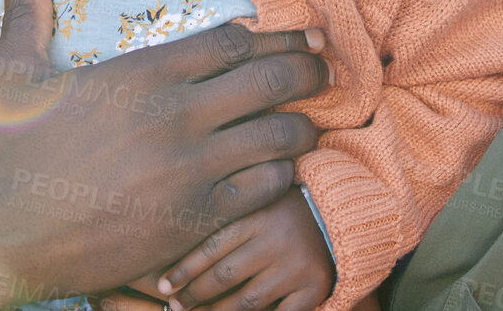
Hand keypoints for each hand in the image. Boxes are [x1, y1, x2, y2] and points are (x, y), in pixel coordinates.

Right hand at [0, 0, 329, 294]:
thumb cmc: (3, 156)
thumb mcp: (11, 75)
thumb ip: (26, 16)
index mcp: (140, 73)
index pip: (230, 41)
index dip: (271, 36)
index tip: (297, 33)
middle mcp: (174, 114)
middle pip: (267, 79)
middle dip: (306, 69)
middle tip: (327, 66)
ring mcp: (189, 168)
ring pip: (276, 135)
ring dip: (301, 126)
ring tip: (312, 123)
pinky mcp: (193, 219)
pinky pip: (262, 190)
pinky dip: (281, 178)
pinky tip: (283, 173)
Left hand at [157, 187, 334, 310]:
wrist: (339, 213)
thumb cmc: (284, 208)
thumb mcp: (258, 201)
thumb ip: (228, 217)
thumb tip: (179, 243)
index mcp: (258, 216)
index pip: (212, 246)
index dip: (184, 269)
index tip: (163, 285)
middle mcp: (275, 241)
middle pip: (225, 276)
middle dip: (195, 294)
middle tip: (175, 305)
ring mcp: (295, 267)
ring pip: (246, 302)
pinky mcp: (313, 288)